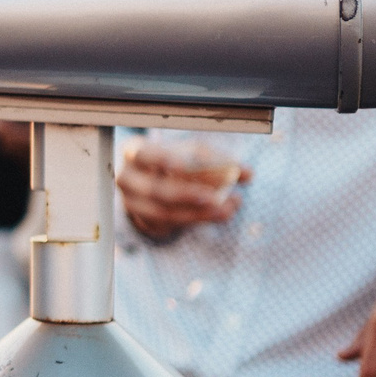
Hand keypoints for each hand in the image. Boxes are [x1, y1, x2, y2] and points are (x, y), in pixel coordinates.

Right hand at [117, 139, 248, 239]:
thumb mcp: (190, 152)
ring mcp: (133, 203)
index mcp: (135, 152)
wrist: (149, 181)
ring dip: (198, 213)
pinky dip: (195, 220)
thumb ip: (217, 160)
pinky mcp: (144, 221)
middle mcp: (128, 178)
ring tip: (226, 209)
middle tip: (215, 198)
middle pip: (155, 189)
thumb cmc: (172, 159)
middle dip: (187, 194)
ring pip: (165, 213)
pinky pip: (169, 224)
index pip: (144, 154)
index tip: (181, 165)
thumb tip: (247, 173)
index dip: (160, 159)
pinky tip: (216, 214)